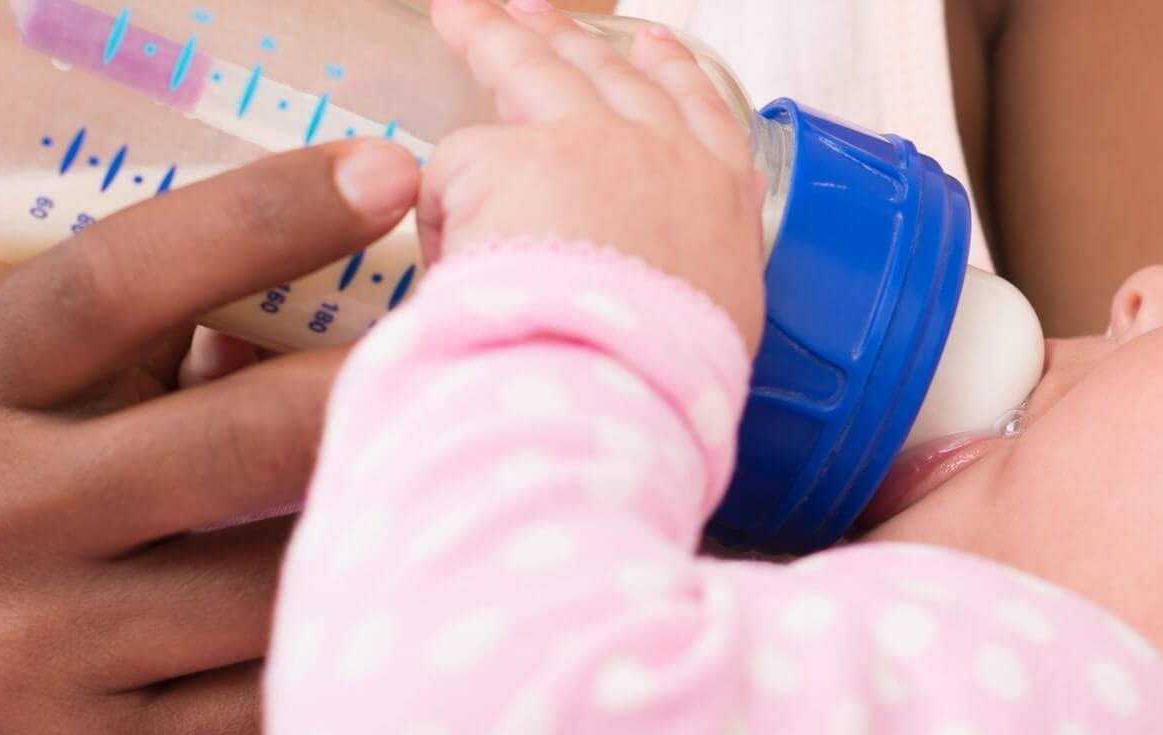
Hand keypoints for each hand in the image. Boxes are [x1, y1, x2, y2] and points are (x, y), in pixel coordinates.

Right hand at [0, 142, 418, 732]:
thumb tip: (357, 277)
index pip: (114, 282)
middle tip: (493, 359)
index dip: (260, 218)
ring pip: (278, 589)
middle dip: (383, 399)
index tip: (388, 173)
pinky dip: (340, 657)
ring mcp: (30, 654)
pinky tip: (397, 622)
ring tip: (472, 493)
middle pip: (239, 440)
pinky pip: (263, 708)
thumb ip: (150, 347)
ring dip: (382, 538)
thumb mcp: (9, 407)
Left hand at [420, 0, 768, 344]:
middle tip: (541, 16)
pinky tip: (443, 244)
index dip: (672, 74)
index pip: (698, 113)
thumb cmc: (670, 376)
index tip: (654, 46)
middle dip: (573, 42)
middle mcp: (659, 153)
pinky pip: (457, 174)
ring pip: (533, 74)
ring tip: (463, 16)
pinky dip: (446, 214)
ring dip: (497, 40)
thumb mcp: (715, 327)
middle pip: (609, 77)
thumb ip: (685, 285)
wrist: (626, 377)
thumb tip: (647, 289)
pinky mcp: (508, 158)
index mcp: (718, 199)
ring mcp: (586, 145)